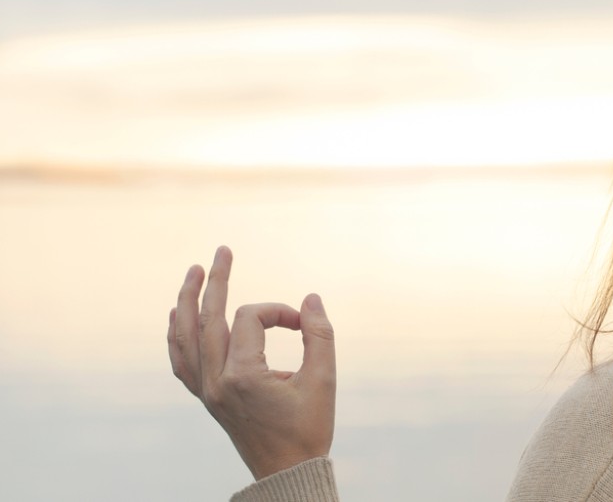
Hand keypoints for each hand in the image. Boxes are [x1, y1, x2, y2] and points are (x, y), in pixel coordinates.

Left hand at [167, 246, 336, 479]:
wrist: (287, 472)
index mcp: (243, 376)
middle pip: (207, 318)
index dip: (279, 311)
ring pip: (185, 337)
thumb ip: (319, 335)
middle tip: (222, 251)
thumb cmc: (309, 429)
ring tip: (193, 273)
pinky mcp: (207, 398)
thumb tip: (310, 297)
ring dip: (187, 302)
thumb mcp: (323, 380)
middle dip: (215, 281)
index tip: (303, 323)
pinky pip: (181, 360)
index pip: (251, 319)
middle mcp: (216, 382)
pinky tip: (178, 314)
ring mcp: (207, 391)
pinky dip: (177, 334)